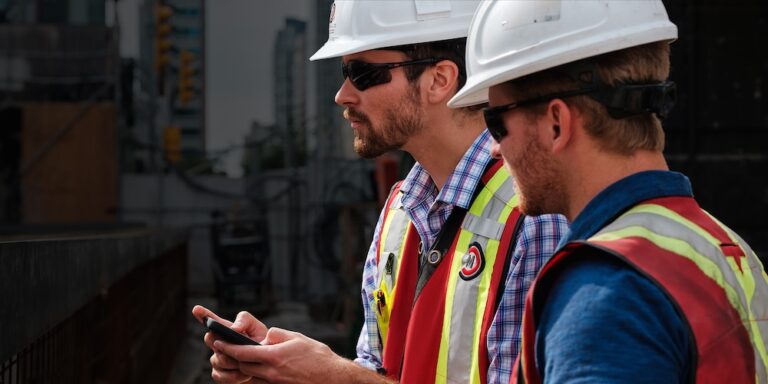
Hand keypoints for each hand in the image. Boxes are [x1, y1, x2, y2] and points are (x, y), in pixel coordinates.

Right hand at [192, 306, 268, 382]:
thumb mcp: (258, 329)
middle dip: (224, 343)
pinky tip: (244, 374)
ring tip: (250, 363)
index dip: (203, 315)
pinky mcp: (218, 374)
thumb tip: (233, 328)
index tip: (196, 309)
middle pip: (210, 338)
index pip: (213, 321)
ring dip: (235, 362)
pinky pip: (219, 375)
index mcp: (228, 330)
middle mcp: (218, 343)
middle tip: (240, 349)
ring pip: (218, 359)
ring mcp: (217, 358)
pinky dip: (233, 376)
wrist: (267, 366)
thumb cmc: (263, 345)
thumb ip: (245, 321)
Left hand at [213, 327, 346, 383]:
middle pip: (242, 366)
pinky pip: (261, 382)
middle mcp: (271, 373)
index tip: (219, 342)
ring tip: (242, 358)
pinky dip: (256, 375)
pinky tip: (258, 369)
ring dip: (243, 367)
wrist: (332, 378)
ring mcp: (274, 383)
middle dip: (233, 358)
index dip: (228, 347)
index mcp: (274, 356)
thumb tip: (265, 335)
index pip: (242, 353)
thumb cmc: (318, 357)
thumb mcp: (297, 338)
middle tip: (227, 349)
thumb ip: (277, 335)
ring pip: (250, 376)